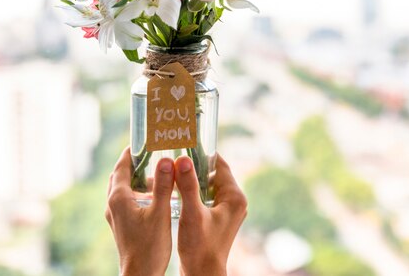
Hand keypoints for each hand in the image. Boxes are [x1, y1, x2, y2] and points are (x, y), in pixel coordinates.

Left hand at [105, 147, 174, 275]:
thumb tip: (165, 161)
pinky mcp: (120, 224)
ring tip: (156, 175)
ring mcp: (114, 215)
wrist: (140, 275)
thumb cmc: (150, 247)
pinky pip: (125, 201)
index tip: (142, 141)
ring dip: (136, 179)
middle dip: (133, 164)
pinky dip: (137, 193)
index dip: (131, 152)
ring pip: (122, 189)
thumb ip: (162, 185)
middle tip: (150, 155)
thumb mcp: (160, 213)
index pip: (121, 166)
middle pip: (120, 176)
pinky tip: (154, 197)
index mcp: (119, 198)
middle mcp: (112, 204)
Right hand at [175, 154, 246, 275]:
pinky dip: (193, 191)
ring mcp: (228, 211)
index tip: (185, 145)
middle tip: (175, 157)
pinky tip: (177, 190)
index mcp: (234, 197)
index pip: (220, 164)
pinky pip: (206, 196)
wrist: (203, 273)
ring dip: (192, 179)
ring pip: (209, 185)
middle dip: (195, 166)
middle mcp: (235, 202)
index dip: (202, 154)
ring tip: (173, 172)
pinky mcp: (219, 218)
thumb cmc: (200, 247)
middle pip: (214, 173)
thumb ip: (188, 186)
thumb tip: (183, 160)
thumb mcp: (192, 213)